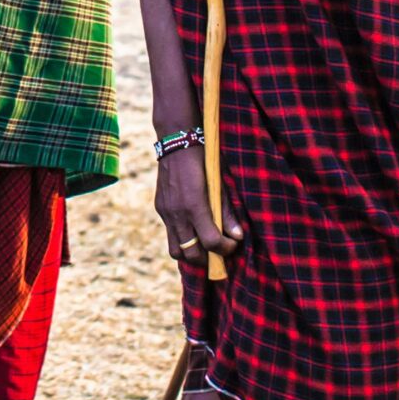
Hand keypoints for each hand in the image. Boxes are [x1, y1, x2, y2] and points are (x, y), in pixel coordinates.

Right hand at [154, 144, 243, 266]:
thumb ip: (227, 212)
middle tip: (219, 252)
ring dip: (191, 254)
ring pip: (176, 251)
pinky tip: (193, 229)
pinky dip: (182, 239)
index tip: (233, 244)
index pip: (211, 243)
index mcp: (195, 206)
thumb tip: (238, 236)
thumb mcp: (220, 183)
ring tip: (203, 247)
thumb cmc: (204, 159)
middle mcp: (177, 213)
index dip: (225, 249)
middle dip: (208, 259)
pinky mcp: (160, 208)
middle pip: (192, 255)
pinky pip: (170, 234)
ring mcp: (166, 211)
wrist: (176, 140)